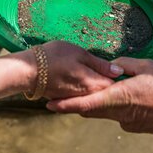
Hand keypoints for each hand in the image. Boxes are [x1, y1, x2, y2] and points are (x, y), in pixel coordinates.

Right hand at [0, 41, 123, 99]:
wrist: (28, 71)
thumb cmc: (54, 57)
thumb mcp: (79, 54)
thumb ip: (100, 64)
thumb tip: (118, 71)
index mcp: (94, 84)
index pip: (116, 85)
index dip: (121, 77)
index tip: (124, 68)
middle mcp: (87, 96)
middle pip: (105, 90)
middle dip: (111, 81)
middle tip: (112, 68)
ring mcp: (76, 98)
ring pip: (93, 92)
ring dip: (98, 84)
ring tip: (95, 70)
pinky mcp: (67, 98)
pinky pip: (82, 94)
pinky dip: (85, 87)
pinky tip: (80, 75)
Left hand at [47, 57, 152, 134]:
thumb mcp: (146, 66)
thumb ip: (124, 65)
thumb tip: (110, 67)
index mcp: (121, 97)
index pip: (87, 103)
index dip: (67, 105)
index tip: (51, 105)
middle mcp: (120, 114)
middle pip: (91, 110)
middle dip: (78, 102)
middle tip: (66, 93)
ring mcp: (128, 123)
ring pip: (104, 113)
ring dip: (97, 103)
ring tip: (98, 90)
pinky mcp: (135, 127)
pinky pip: (118, 116)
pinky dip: (114, 107)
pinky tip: (127, 97)